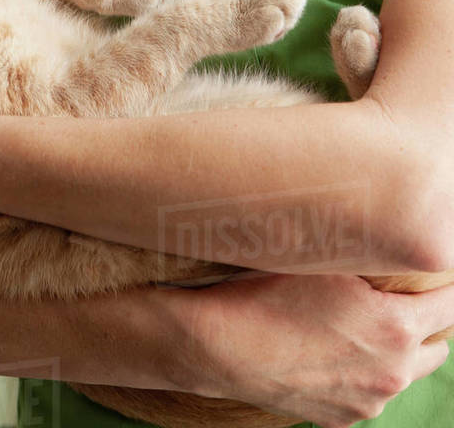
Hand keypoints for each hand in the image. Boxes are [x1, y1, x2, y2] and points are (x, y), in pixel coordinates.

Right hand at [164, 270, 452, 427]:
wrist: (220, 347)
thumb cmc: (268, 293)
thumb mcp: (327, 263)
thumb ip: (374, 258)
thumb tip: (397, 240)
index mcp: (396, 330)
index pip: (451, 305)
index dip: (448, 282)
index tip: (435, 266)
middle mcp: (392, 373)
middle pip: (439, 347)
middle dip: (431, 320)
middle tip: (408, 293)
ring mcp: (367, 401)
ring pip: (404, 372)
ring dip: (398, 348)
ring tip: (366, 321)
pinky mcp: (341, 418)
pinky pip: (369, 391)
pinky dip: (365, 371)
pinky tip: (336, 347)